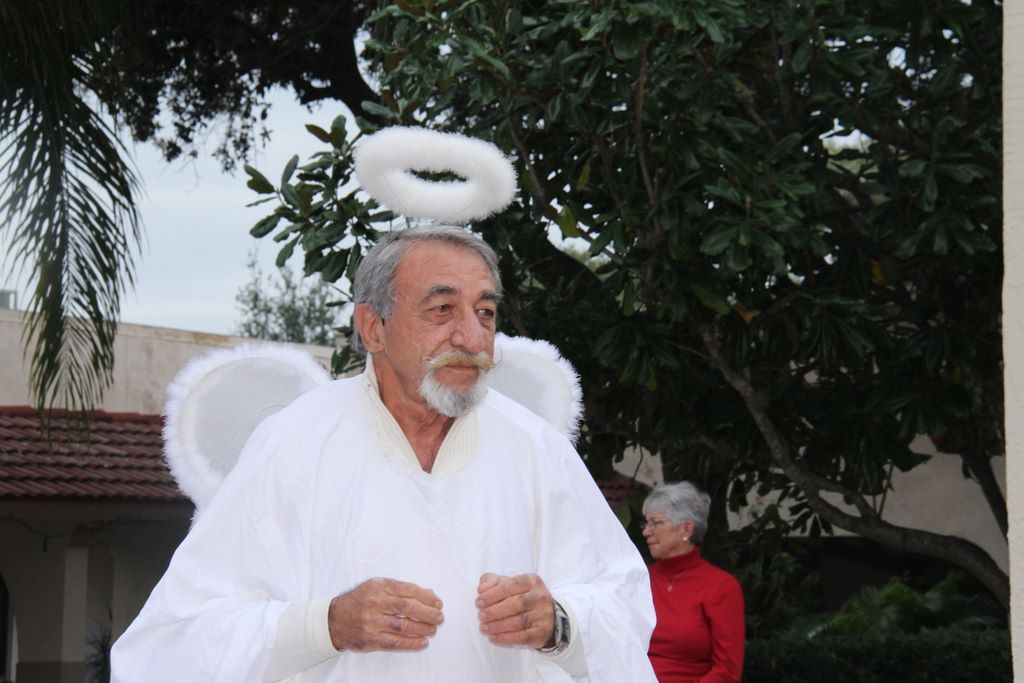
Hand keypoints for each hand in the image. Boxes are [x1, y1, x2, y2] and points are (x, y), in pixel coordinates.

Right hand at [328, 578, 443, 651]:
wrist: (334, 620)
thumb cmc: (360, 601)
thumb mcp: (376, 587)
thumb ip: (401, 589)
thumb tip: (428, 594)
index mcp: (378, 587)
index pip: (408, 590)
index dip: (426, 597)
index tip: (437, 602)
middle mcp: (375, 603)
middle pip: (407, 608)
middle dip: (427, 612)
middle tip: (440, 616)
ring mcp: (372, 622)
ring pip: (403, 626)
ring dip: (422, 628)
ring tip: (434, 629)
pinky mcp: (371, 639)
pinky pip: (395, 642)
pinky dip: (411, 643)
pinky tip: (423, 642)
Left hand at [475, 572, 554, 648]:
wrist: (546, 615)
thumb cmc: (520, 596)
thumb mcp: (507, 584)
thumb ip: (492, 581)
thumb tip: (481, 589)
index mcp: (531, 581)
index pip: (512, 585)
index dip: (493, 594)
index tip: (479, 602)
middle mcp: (540, 597)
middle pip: (517, 604)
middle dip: (495, 611)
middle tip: (481, 616)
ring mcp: (543, 615)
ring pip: (520, 621)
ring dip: (498, 626)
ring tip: (484, 628)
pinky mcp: (542, 632)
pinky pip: (523, 637)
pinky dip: (506, 638)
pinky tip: (493, 637)